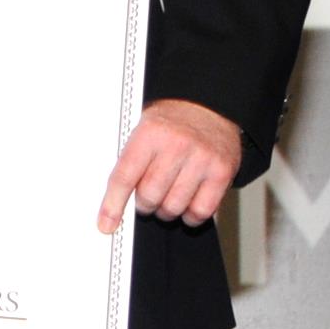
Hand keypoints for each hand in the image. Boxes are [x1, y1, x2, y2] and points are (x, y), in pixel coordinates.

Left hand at [96, 97, 243, 233]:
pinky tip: (187, 204)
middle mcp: (177, 144)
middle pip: (149, 196)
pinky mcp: (222, 172)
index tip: (107, 223)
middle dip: (144, 204)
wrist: (209, 105)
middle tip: (147, 196)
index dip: (113, 205)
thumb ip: (129, 161)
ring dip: (166, 210)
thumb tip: (111, 202)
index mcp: (150, 132)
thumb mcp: (144, 129)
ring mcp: (202, 159)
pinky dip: (191, 216)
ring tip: (168, 196)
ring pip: (173, 207)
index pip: (124, 176)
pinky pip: (201, 211)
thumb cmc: (172, 122)